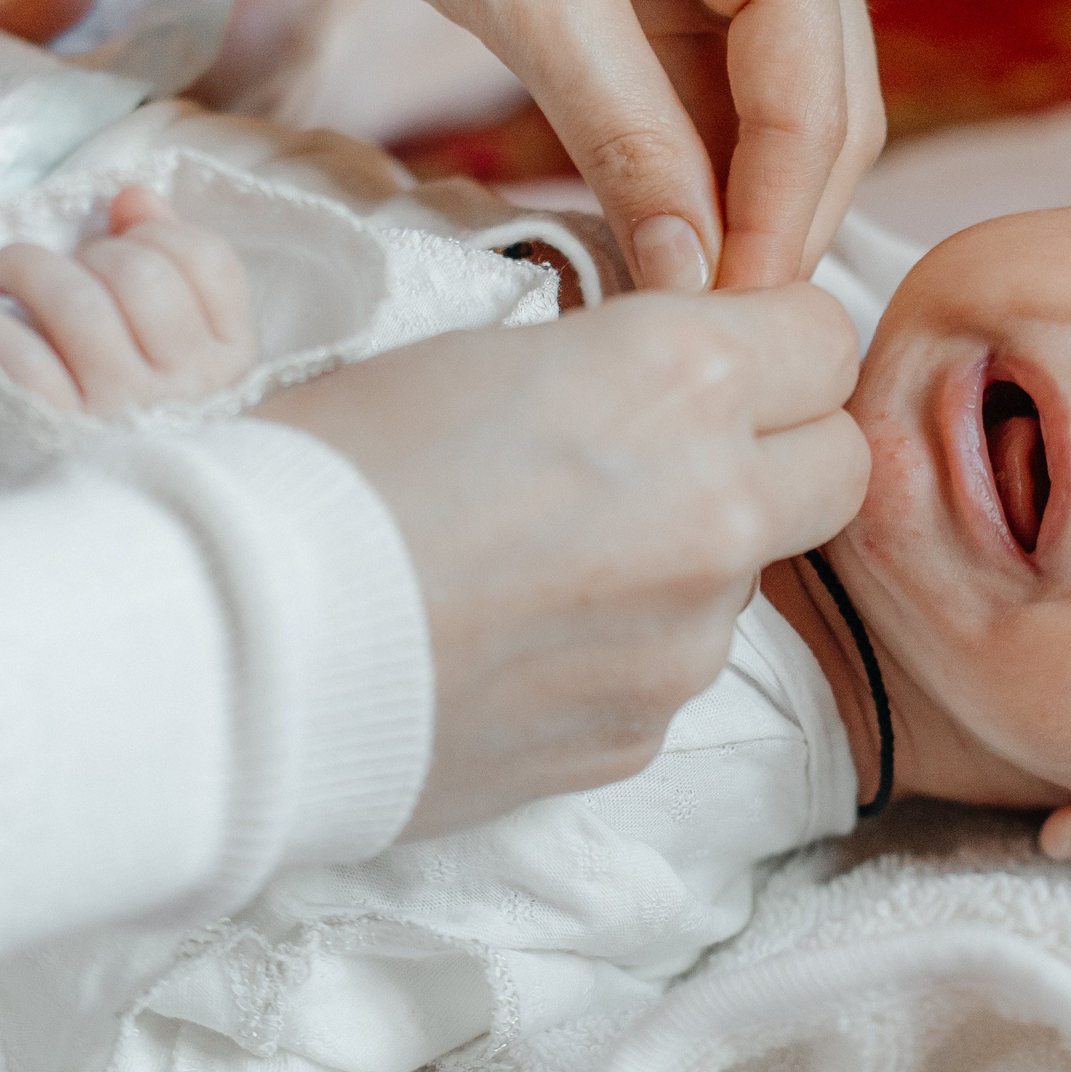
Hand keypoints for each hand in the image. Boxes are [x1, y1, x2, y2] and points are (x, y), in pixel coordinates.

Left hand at [0, 187, 258, 417]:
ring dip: (24, 267)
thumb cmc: (141, 428)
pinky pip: (20, 355)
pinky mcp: (56, 433)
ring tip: (0, 276)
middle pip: (138, 270)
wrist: (107, 536)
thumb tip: (131, 195)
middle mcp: (185, 387)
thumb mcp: (184, 359)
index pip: (204, 259)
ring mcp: (120, 411)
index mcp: (229, 365)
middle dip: (85, 250)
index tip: (117, 245)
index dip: (153, 231)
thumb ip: (171, 269)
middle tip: (56, 270)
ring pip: (77, 300)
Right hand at [256, 283, 867, 833]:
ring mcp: (689, 639)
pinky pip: (671, 670)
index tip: (723, 357)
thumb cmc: (326, 462)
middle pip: (841, 466)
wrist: (229, 643)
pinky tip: (515, 637)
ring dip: (688, 558)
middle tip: (677, 451)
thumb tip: (685, 382)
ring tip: (541, 557)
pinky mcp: (642, 734)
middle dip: (785, 450)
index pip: (826, 337)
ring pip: (750, 577)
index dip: (776, 344)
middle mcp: (719, 507)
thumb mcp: (483, 351)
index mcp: (682, 377)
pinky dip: (621, 650)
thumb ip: (623, 362)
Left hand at [297, 0, 884, 290]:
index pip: (813, 105)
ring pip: (784, 109)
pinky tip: (659, 228)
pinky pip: (727, 83)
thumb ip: (620, 140)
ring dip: (737, 204)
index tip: (728, 333)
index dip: (775, 232)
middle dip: (772, 228)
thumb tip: (689, 280)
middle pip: (826, 114)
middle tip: (708, 335)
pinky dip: (698, 160)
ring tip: (677, 296)